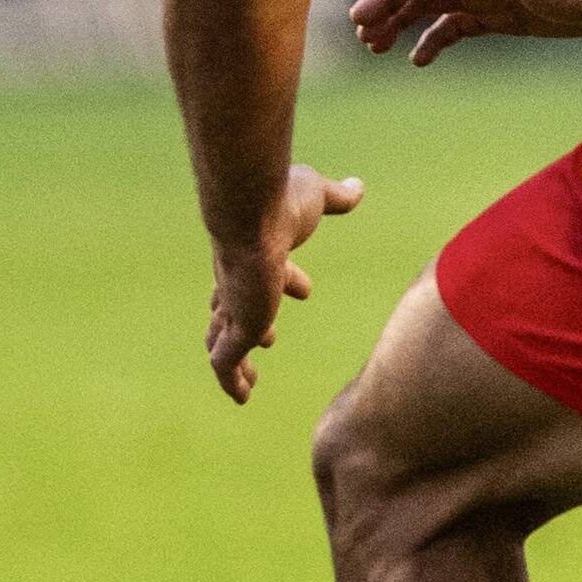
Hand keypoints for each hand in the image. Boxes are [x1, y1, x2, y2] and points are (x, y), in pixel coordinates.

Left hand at [204, 165, 366, 402]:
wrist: (252, 212)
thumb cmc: (281, 202)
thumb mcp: (316, 196)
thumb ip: (336, 196)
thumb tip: (358, 185)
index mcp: (255, 251)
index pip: (266, 271)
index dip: (286, 281)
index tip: (304, 290)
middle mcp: (237, 280)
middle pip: (234, 306)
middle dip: (248, 323)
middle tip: (268, 338)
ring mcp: (233, 305)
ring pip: (223, 339)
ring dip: (235, 358)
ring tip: (247, 382)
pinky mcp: (234, 326)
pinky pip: (225, 361)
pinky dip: (229, 378)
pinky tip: (240, 396)